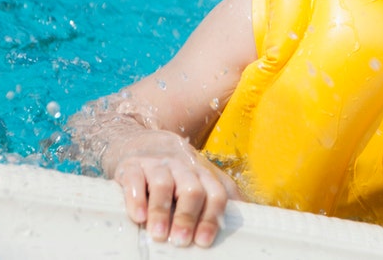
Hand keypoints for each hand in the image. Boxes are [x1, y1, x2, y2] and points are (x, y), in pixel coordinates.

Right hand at [111, 130, 241, 247]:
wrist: (140, 141)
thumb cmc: (175, 172)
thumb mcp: (200, 180)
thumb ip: (222, 196)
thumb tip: (252, 219)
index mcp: (202, 174)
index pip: (215, 193)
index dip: (212, 217)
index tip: (204, 241)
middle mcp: (182, 167)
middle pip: (192, 189)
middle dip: (188, 217)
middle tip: (182, 241)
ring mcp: (156, 165)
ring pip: (163, 184)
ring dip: (162, 211)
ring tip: (159, 234)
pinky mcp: (131, 166)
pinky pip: (134, 180)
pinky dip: (136, 199)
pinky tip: (138, 216)